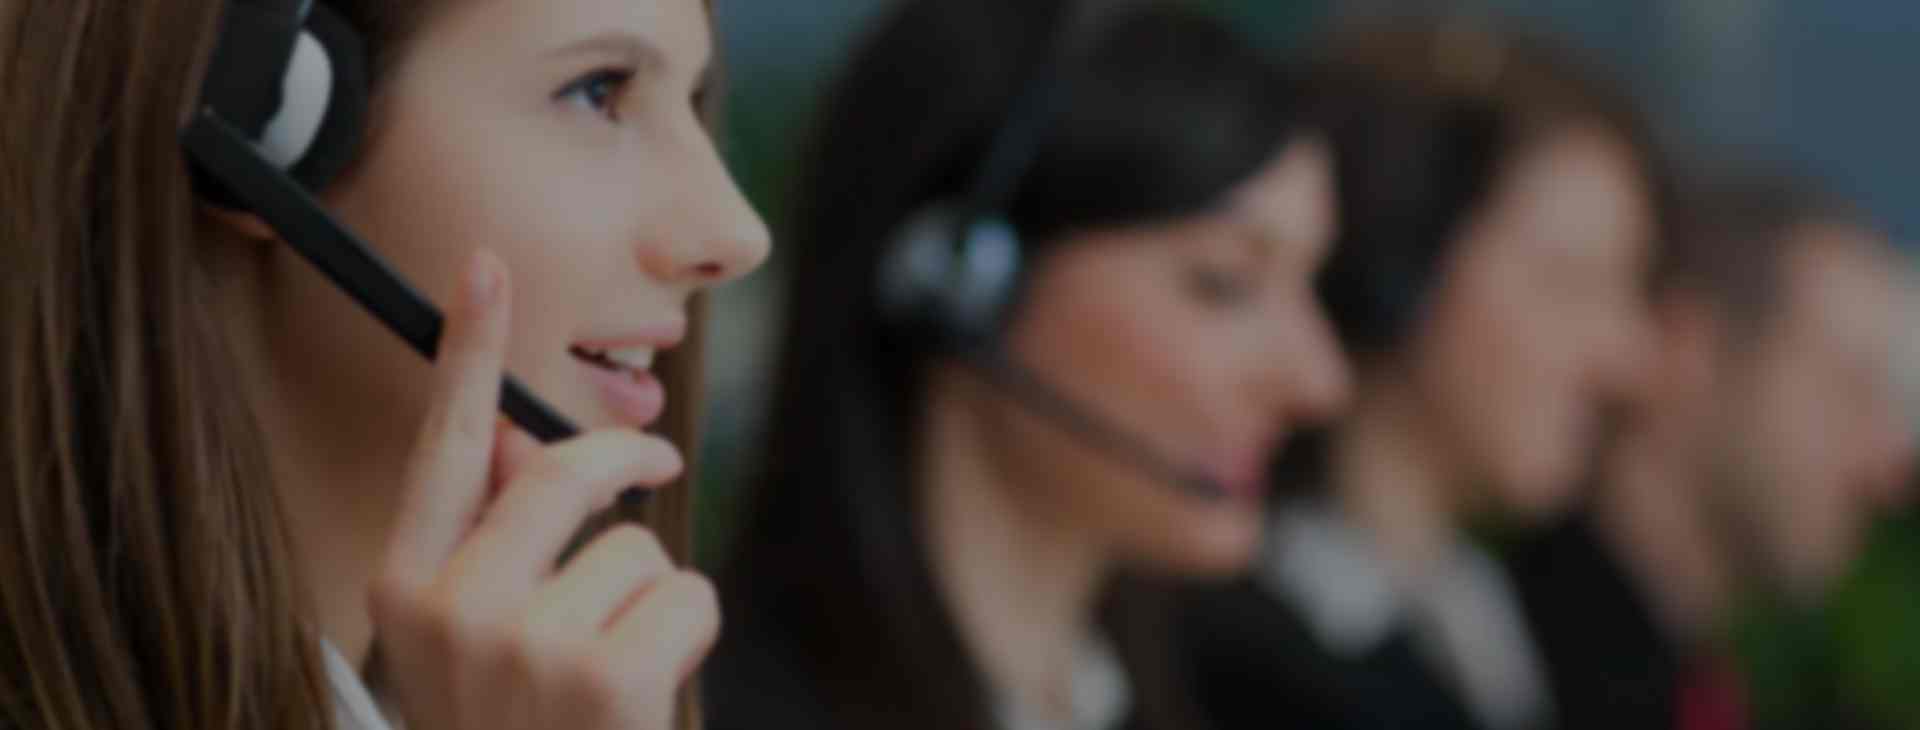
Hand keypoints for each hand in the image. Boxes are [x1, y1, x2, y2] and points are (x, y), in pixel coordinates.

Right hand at [368, 251, 718, 728]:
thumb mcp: (478, 649)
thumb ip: (497, 547)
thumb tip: (533, 445)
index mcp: (406, 593)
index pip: (444, 448)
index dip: (469, 352)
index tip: (484, 268)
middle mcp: (448, 610)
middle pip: (567, 469)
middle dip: (626, 462)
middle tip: (657, 465)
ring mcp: (521, 644)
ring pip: (638, 546)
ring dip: (650, 601)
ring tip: (615, 674)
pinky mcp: (601, 677)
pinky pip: (684, 594)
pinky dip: (687, 637)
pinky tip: (648, 694)